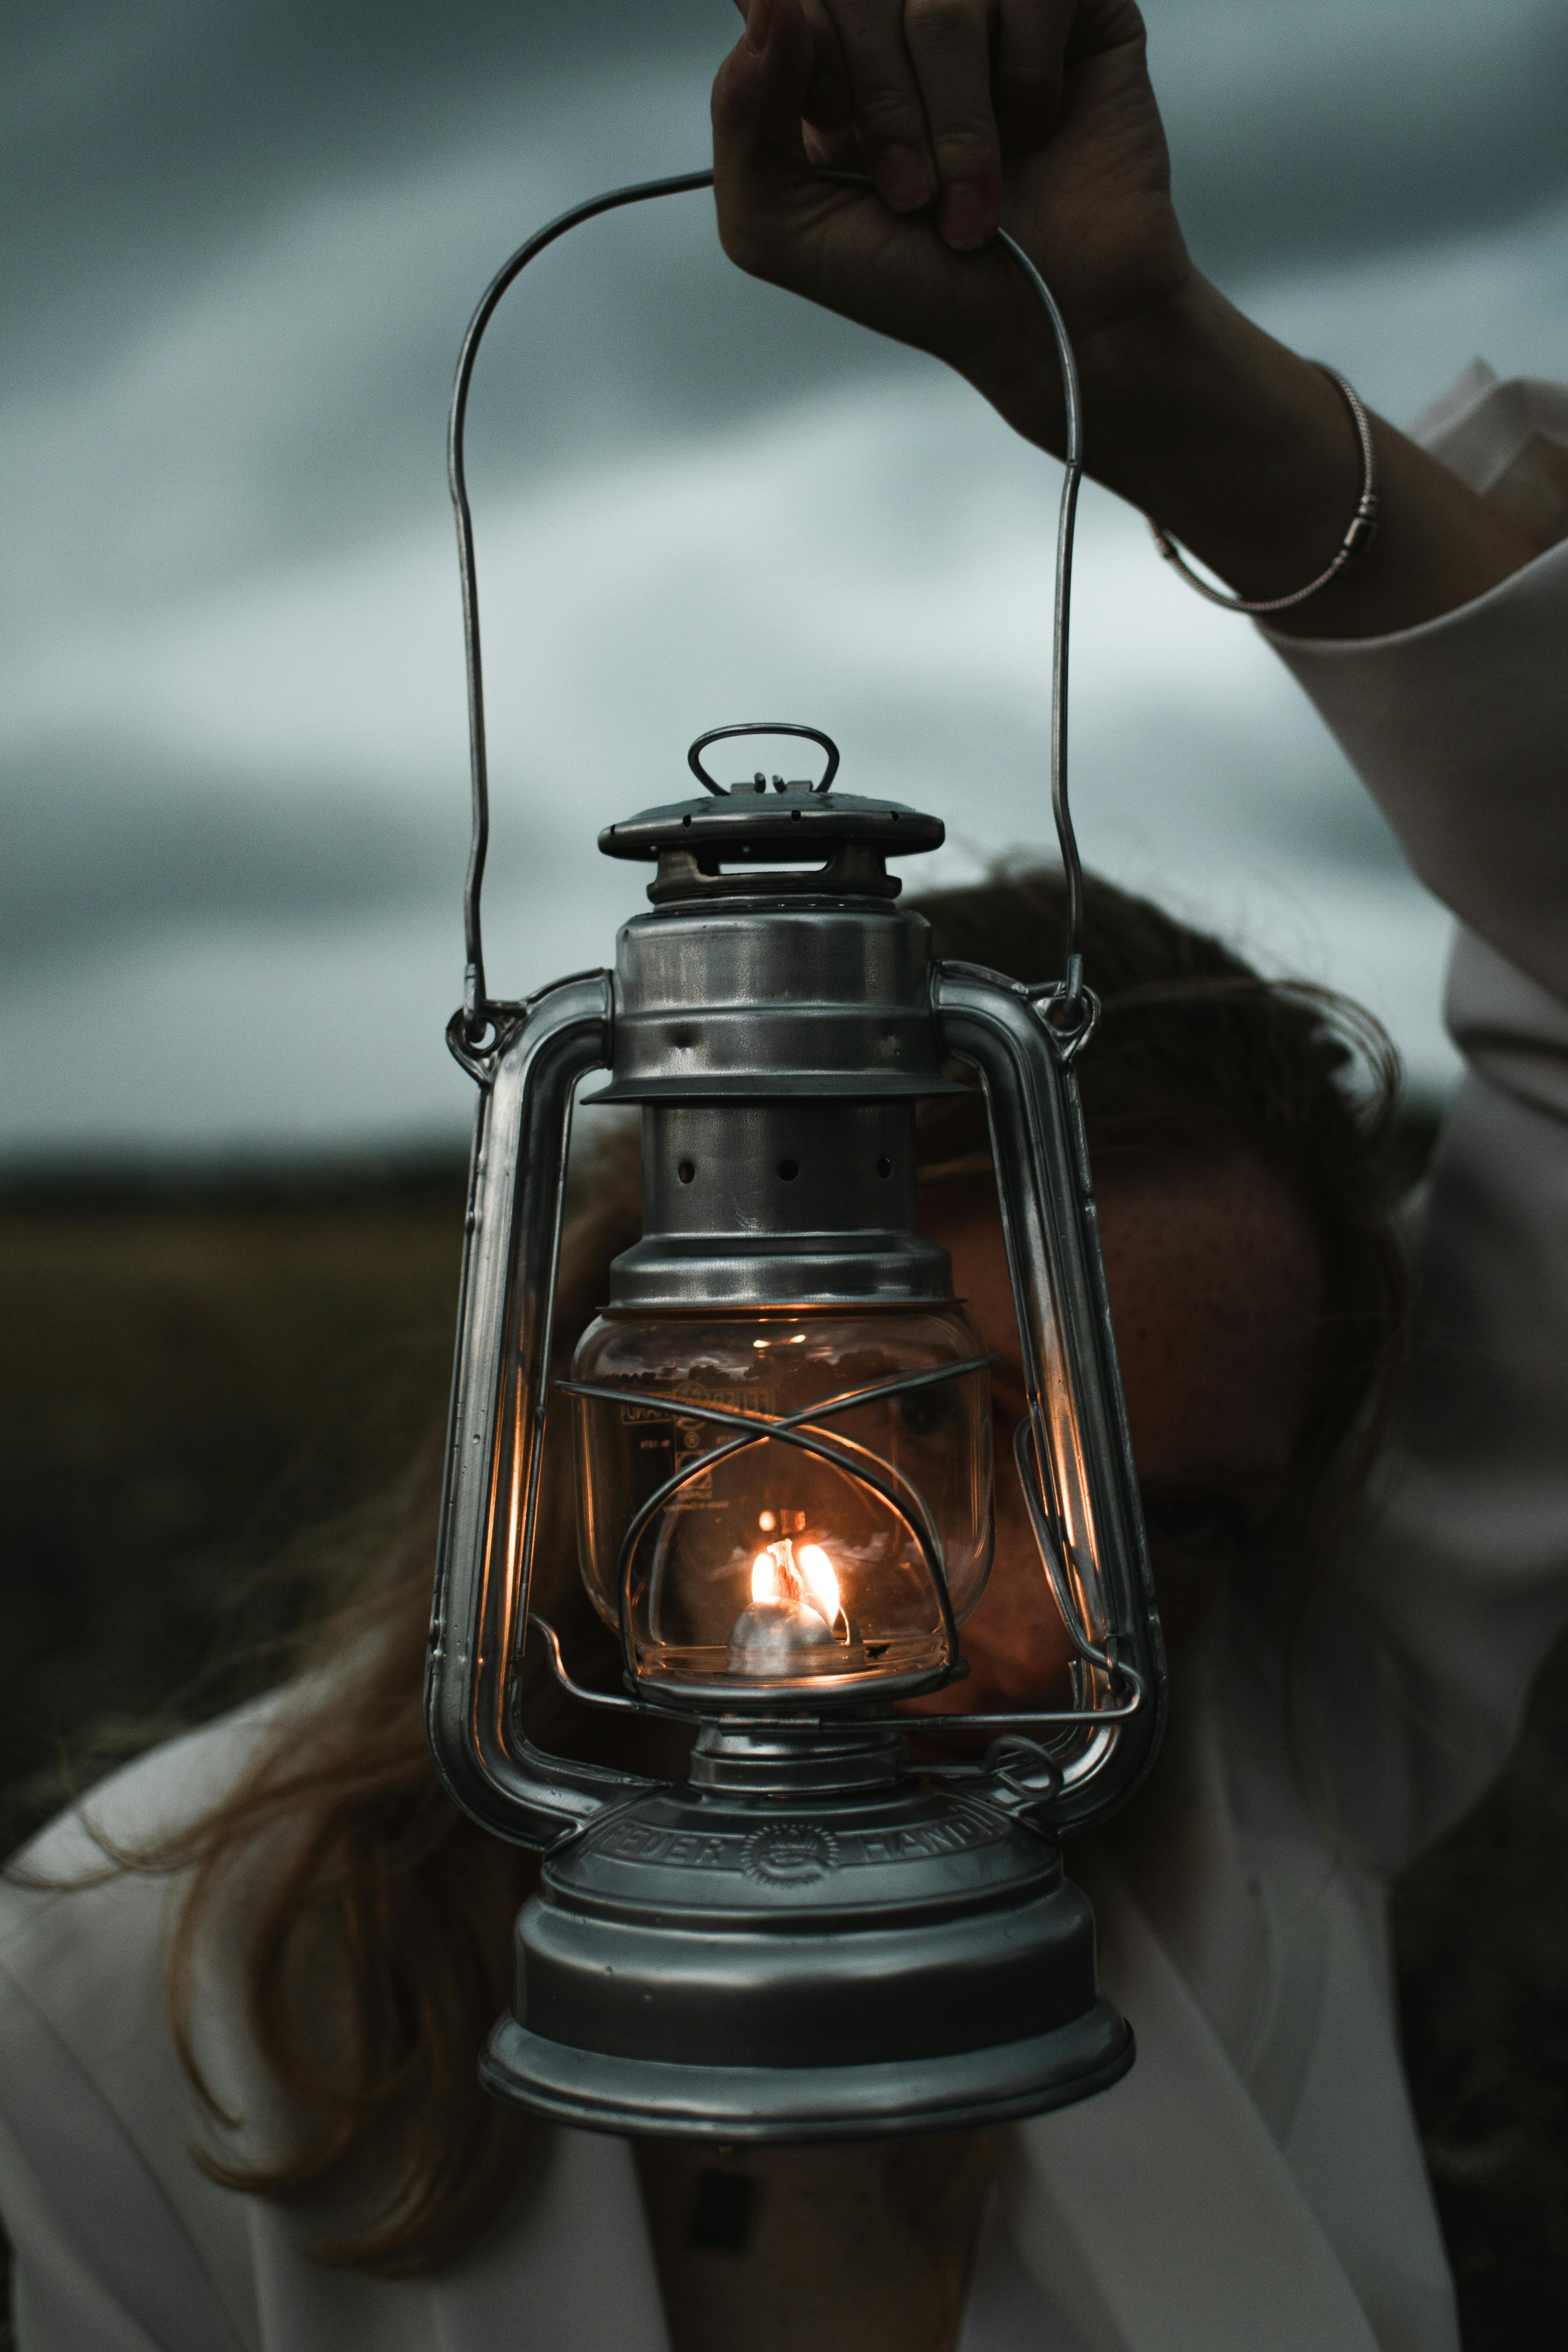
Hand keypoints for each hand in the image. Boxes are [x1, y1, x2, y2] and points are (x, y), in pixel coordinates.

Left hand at [713, 0, 1190, 452]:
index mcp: (826, 51)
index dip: (807, 45)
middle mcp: (902, 14)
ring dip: (955, 118)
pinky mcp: (1070, 3)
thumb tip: (771, 3)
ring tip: (970, 198)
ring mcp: (987, 1)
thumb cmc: (922, 284)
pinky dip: (1025, 82)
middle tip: (909, 190)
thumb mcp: (784, 229)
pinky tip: (1033, 134)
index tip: (834, 121)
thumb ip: (739, 117)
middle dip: (882, 101)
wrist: (1043, 322)